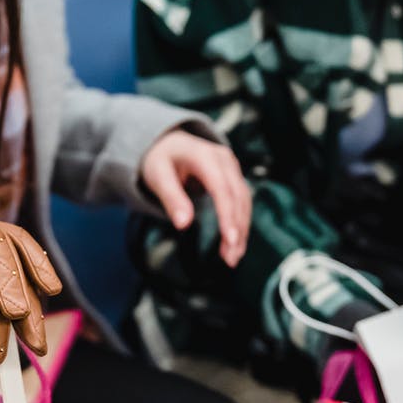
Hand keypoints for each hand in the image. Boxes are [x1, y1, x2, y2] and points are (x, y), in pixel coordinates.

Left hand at [140, 129, 251, 266]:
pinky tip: (234, 244)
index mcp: (204, 155)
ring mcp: (232, 168)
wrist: (168, 144)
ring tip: (232, 257)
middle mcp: (224, 159)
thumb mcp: (158, 176)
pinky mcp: (233, 178)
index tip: (229, 239)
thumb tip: (183, 224)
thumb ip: (171, 198)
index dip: (227, 214)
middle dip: (237, 229)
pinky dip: (239, 223)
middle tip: (230, 258)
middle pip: (238, 197)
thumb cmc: (161, 160)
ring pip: (244, 201)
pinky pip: (242, 202)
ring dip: (241, 230)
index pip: (222, 188)